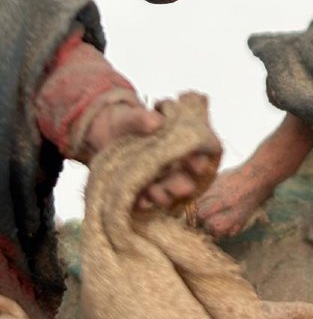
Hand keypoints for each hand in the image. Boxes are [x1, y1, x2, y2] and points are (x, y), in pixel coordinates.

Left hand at [85, 100, 220, 211]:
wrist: (106, 133)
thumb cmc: (127, 121)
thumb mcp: (132, 116)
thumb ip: (142, 118)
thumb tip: (156, 122)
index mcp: (177, 145)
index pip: (194, 155)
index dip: (199, 161)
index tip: (199, 165)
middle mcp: (170, 166)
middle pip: (181, 178)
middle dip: (183, 183)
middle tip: (185, 187)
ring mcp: (154, 180)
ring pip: (164, 191)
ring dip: (164, 195)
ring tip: (158, 194)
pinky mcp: (137, 190)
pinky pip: (143, 199)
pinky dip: (143, 202)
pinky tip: (141, 202)